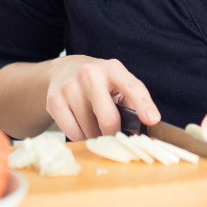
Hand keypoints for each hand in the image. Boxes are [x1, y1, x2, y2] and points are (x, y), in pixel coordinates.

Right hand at [43, 55, 158, 140]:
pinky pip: (73, 133)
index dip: (143, 105)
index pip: (132, 87)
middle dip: (114, 134)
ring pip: (89, 130)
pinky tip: (82, 126)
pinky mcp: (54, 101)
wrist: (63, 70)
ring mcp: (69, 87)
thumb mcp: (117, 81)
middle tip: (115, 136)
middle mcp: (89, 74)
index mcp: (112, 69)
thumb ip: (131, 100)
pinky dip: (81, 137)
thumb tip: (143, 126)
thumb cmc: (99, 82)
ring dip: (96, 136)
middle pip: (108, 119)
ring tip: (95, 125)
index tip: (152, 120)